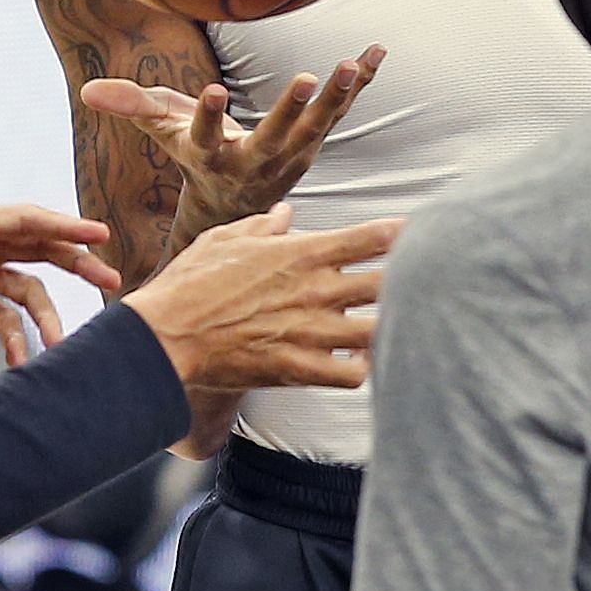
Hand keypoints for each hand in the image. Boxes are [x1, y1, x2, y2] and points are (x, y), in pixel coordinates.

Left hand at [0, 204, 120, 365]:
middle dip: (76, 263)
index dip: (64, 225)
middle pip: (39, 249)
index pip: (24, 221)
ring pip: (26, 287)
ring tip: (64, 345)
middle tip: (111, 282)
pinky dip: (14, 340)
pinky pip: (1, 319)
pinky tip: (21, 365)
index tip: (99, 234)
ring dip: (47, 314)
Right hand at [80, 44, 385, 231]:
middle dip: (290, 111)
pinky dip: (360, 85)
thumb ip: (132, 106)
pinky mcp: (314, 143)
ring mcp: (290, 157)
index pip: (208, 136)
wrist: (237, 204)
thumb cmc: (197, 154)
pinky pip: (340, 111)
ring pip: (316, 128)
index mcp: (213, 156)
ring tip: (351, 63)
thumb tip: (89, 90)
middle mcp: (254, 162)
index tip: (212, 91)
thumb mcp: (164, 132)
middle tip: (304, 81)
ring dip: (336, 98)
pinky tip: (377, 52)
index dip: (209, 116)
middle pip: (274, 137)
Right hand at [124, 204, 400, 390]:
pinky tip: (360, 362)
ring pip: (379, 331)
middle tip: (422, 283)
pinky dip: (363, 369)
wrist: (168, 335)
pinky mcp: (299, 368)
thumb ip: (262, 227)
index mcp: (301, 254)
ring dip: (392, 327)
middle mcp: (315, 291)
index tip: (413, 235)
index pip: (369, 239)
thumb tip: (286, 215)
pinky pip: (353, 375)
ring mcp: (310, 332)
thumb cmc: (191, 282)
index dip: (400, 235)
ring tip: (399, 327)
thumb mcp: (224, 239)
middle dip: (412, 281)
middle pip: (389, 284)